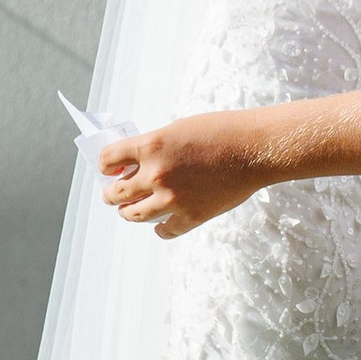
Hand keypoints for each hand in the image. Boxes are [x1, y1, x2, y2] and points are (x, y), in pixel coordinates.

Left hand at [99, 113, 273, 235]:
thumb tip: (134, 165)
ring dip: (128, 212)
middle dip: (111, 193)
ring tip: (130, 210)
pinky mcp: (191, 217)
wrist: (256, 149)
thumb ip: (154, 147)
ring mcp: (172, 199)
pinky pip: (164, 230)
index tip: (109, 168)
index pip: (107, 159)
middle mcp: (156, 174)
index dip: (104, 165)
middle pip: (115, 193)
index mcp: (151, 146)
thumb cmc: (221, 132)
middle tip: (113, 194)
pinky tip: (160, 224)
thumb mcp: (179, 129)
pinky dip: (159, 228)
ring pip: (134, 215)